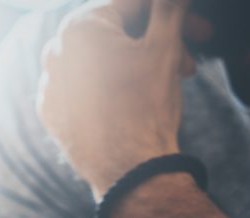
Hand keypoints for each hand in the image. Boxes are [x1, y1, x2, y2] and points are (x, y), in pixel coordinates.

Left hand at [37, 0, 195, 196]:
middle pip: (115, 33)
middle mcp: (55, 52)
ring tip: (166, 82)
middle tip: (188, 61)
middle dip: (157, 42)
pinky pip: (83, 88)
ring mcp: (49, 84)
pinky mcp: (51, 113)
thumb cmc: (146, 106)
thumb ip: (168, 9)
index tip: (200, 29)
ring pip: (100, 60)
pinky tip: (133, 100)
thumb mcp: (165, 47)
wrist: (128, 170)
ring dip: (136, 64)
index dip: (172, 12)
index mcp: (79, 27)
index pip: (132, 4)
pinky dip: (109, 87)